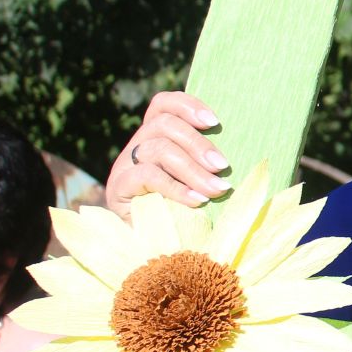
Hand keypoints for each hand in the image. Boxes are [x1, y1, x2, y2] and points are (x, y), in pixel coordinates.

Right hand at [104, 91, 231, 216]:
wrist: (154, 247)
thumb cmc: (185, 210)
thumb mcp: (198, 179)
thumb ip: (207, 161)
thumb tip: (233, 153)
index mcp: (155, 137)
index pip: (163, 105)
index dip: (187, 105)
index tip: (214, 122)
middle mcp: (137, 147)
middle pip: (163, 125)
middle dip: (198, 144)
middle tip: (222, 166)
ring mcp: (124, 166)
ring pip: (158, 149)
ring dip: (193, 169)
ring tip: (217, 189)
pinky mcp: (118, 188)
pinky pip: (147, 176)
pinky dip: (176, 187)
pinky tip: (197, 200)